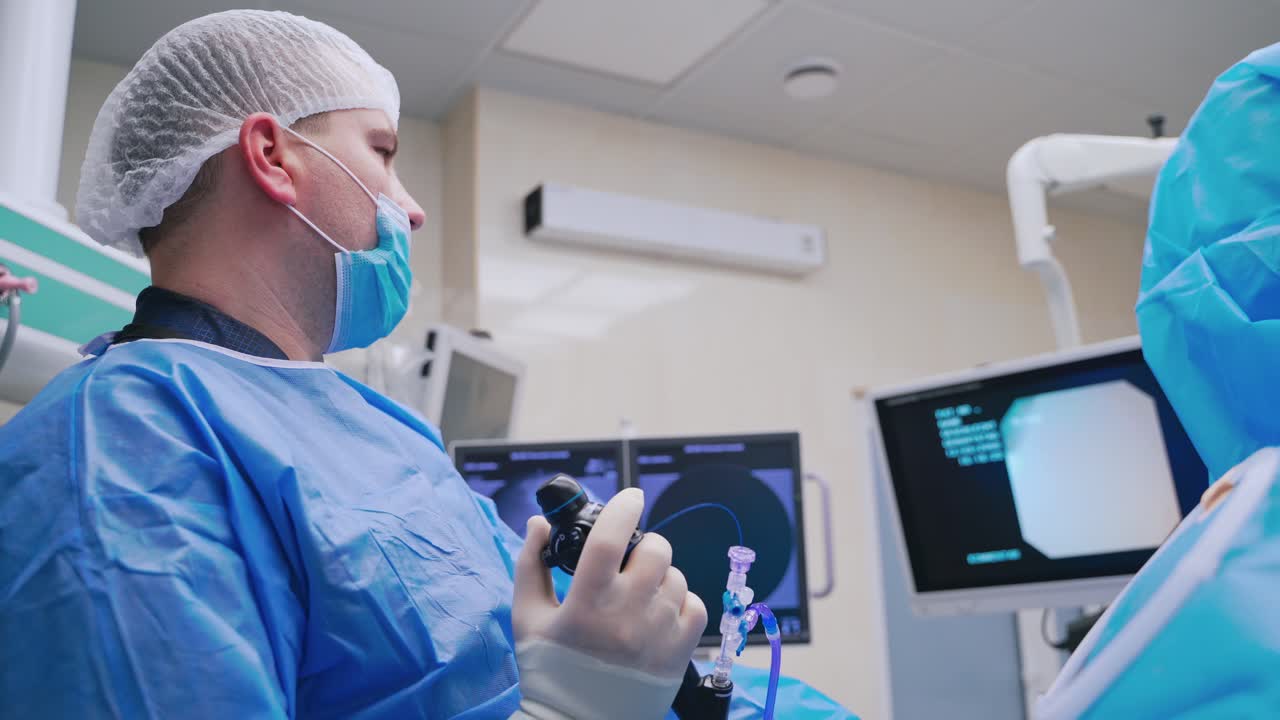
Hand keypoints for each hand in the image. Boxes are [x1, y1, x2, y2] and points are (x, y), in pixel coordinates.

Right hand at [514, 488, 706, 677]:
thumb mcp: (527, 617)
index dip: (624, 508)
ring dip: (660, 576)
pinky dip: (680, 602)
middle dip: (643, 546)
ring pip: (676, 577)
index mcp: (587, 603)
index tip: (630, 496)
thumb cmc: (549, 670)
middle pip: (656, 551)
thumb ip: (530, 564)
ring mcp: (658, 635)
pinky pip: (695, 606)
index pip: (611, 539)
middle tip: (628, 562)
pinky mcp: (679, 653)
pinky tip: (658, 614)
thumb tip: (539, 523)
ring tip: (638, 595)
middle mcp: (627, 615)